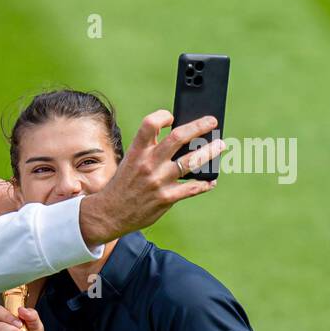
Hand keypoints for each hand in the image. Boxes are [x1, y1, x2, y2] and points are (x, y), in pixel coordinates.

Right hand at [78, 111, 225, 245]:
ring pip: (192, 161)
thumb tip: (178, 140)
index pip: (150, 124)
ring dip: (210, 151)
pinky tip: (210, 181)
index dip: (163, 116)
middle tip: (211, 122)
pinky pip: (192, 188)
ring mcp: (158, 181)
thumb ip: (149, 150)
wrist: (109, 214)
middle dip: (199, 126)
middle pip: (178, 137)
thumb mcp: (129, 162)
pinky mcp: (166, 198)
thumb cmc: (122, 185)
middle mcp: (148, 164)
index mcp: (136, 152)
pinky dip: (204, 184)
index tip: (172, 117)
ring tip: (220, 146)